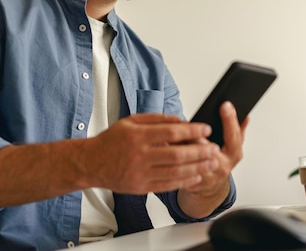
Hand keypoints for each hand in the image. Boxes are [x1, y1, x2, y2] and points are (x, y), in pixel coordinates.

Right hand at [84, 113, 220, 193]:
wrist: (91, 163)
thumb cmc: (111, 140)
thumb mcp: (131, 121)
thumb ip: (157, 119)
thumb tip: (180, 120)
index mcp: (137, 136)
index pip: (172, 132)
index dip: (192, 131)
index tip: (205, 129)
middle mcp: (139, 155)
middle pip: (177, 154)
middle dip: (200, 151)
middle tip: (213, 148)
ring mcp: (140, 173)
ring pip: (175, 172)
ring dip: (197, 167)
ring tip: (211, 162)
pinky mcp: (141, 187)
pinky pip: (167, 185)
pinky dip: (184, 181)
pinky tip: (196, 176)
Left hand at [177, 101, 247, 217]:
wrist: (210, 188)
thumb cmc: (220, 161)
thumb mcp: (232, 145)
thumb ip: (237, 131)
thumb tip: (245, 116)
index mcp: (233, 155)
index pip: (234, 136)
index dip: (230, 120)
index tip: (225, 105)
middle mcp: (222, 167)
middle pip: (207, 148)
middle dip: (196, 134)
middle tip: (187, 121)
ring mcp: (207, 176)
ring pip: (191, 159)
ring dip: (180, 145)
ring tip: (171, 131)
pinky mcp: (192, 183)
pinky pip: (180, 168)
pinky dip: (171, 156)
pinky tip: (165, 145)